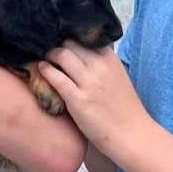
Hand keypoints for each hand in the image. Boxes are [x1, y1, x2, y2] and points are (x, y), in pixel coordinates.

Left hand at [39, 42, 148, 157]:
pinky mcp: (78, 99)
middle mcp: (100, 66)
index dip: (71, 38)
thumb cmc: (124, 109)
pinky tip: (41, 69)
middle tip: (49, 49)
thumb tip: (81, 55)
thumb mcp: (117, 77)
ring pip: (62, 55)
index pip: (85, 37)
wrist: (131, 134)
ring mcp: (89, 82)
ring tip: (45, 58)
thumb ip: (101, 64)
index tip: (62, 40)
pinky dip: (46, 70)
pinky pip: (56, 77)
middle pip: (71, 43)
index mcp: (110, 59)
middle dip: (58, 44)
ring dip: (50, 54)